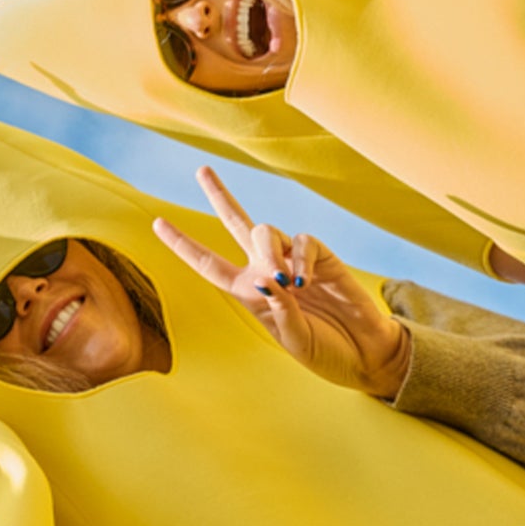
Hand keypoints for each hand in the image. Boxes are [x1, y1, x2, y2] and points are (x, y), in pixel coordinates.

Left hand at [154, 167, 409, 397]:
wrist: (366, 355)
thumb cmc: (326, 352)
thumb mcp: (295, 342)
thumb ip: (279, 313)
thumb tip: (267, 280)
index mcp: (249, 293)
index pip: (209, 264)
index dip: (184, 244)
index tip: (158, 222)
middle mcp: (266, 271)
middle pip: (236, 223)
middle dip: (219, 195)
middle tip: (201, 170)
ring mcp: (293, 260)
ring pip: (265, 231)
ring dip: (269, 251)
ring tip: (286, 281)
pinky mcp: (321, 257)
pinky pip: (303, 240)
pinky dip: (301, 257)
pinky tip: (306, 279)